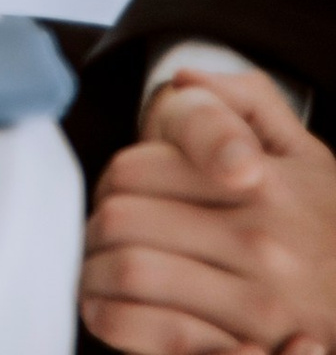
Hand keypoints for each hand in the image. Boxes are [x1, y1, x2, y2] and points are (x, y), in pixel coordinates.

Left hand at [83, 68, 335, 354]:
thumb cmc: (327, 223)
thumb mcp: (304, 154)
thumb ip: (245, 104)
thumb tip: (183, 80)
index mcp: (260, 184)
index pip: (139, 168)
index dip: (112, 179)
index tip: (115, 193)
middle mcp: (259, 242)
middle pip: (125, 220)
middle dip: (94, 225)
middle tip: (96, 234)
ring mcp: (257, 305)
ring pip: (133, 272)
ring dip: (94, 272)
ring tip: (95, 271)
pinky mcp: (252, 352)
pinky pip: (162, 336)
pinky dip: (117, 321)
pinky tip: (107, 310)